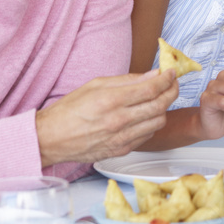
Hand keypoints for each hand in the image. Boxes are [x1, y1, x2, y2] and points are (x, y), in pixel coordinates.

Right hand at [36, 69, 178, 166]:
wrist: (51, 138)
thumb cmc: (69, 110)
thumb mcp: (95, 85)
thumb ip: (127, 80)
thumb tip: (153, 74)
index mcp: (111, 100)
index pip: (151, 89)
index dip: (167, 79)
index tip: (172, 73)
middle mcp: (119, 120)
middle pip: (160, 105)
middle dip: (172, 91)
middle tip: (173, 84)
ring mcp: (121, 138)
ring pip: (158, 122)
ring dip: (163, 109)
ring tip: (159, 99)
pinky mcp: (121, 150)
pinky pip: (147, 135)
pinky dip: (152, 124)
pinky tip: (146, 116)